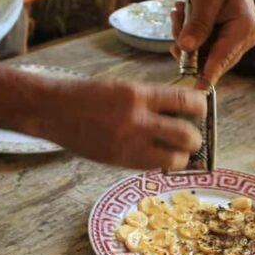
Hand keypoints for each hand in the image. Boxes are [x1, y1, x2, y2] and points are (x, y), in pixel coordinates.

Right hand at [30, 78, 205, 169]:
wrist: (52, 109)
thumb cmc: (88, 96)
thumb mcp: (123, 87)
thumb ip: (151, 100)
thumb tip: (182, 112)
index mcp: (138, 93)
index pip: (185, 100)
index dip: (200, 108)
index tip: (201, 110)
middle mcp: (136, 119)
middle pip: (186, 135)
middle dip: (196, 139)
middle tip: (193, 138)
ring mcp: (128, 142)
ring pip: (174, 158)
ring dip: (181, 157)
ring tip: (177, 152)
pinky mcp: (119, 160)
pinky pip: (153, 166)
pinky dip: (161, 163)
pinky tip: (157, 157)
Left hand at [171, 0, 254, 84]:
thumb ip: (197, 23)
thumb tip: (187, 48)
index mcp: (245, 28)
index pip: (223, 57)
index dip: (208, 74)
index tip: (198, 91)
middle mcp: (245, 40)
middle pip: (210, 58)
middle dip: (187, 43)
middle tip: (178, 17)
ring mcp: (236, 45)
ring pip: (202, 56)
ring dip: (185, 37)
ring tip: (182, 12)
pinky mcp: (226, 45)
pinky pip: (202, 51)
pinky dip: (189, 37)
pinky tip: (185, 18)